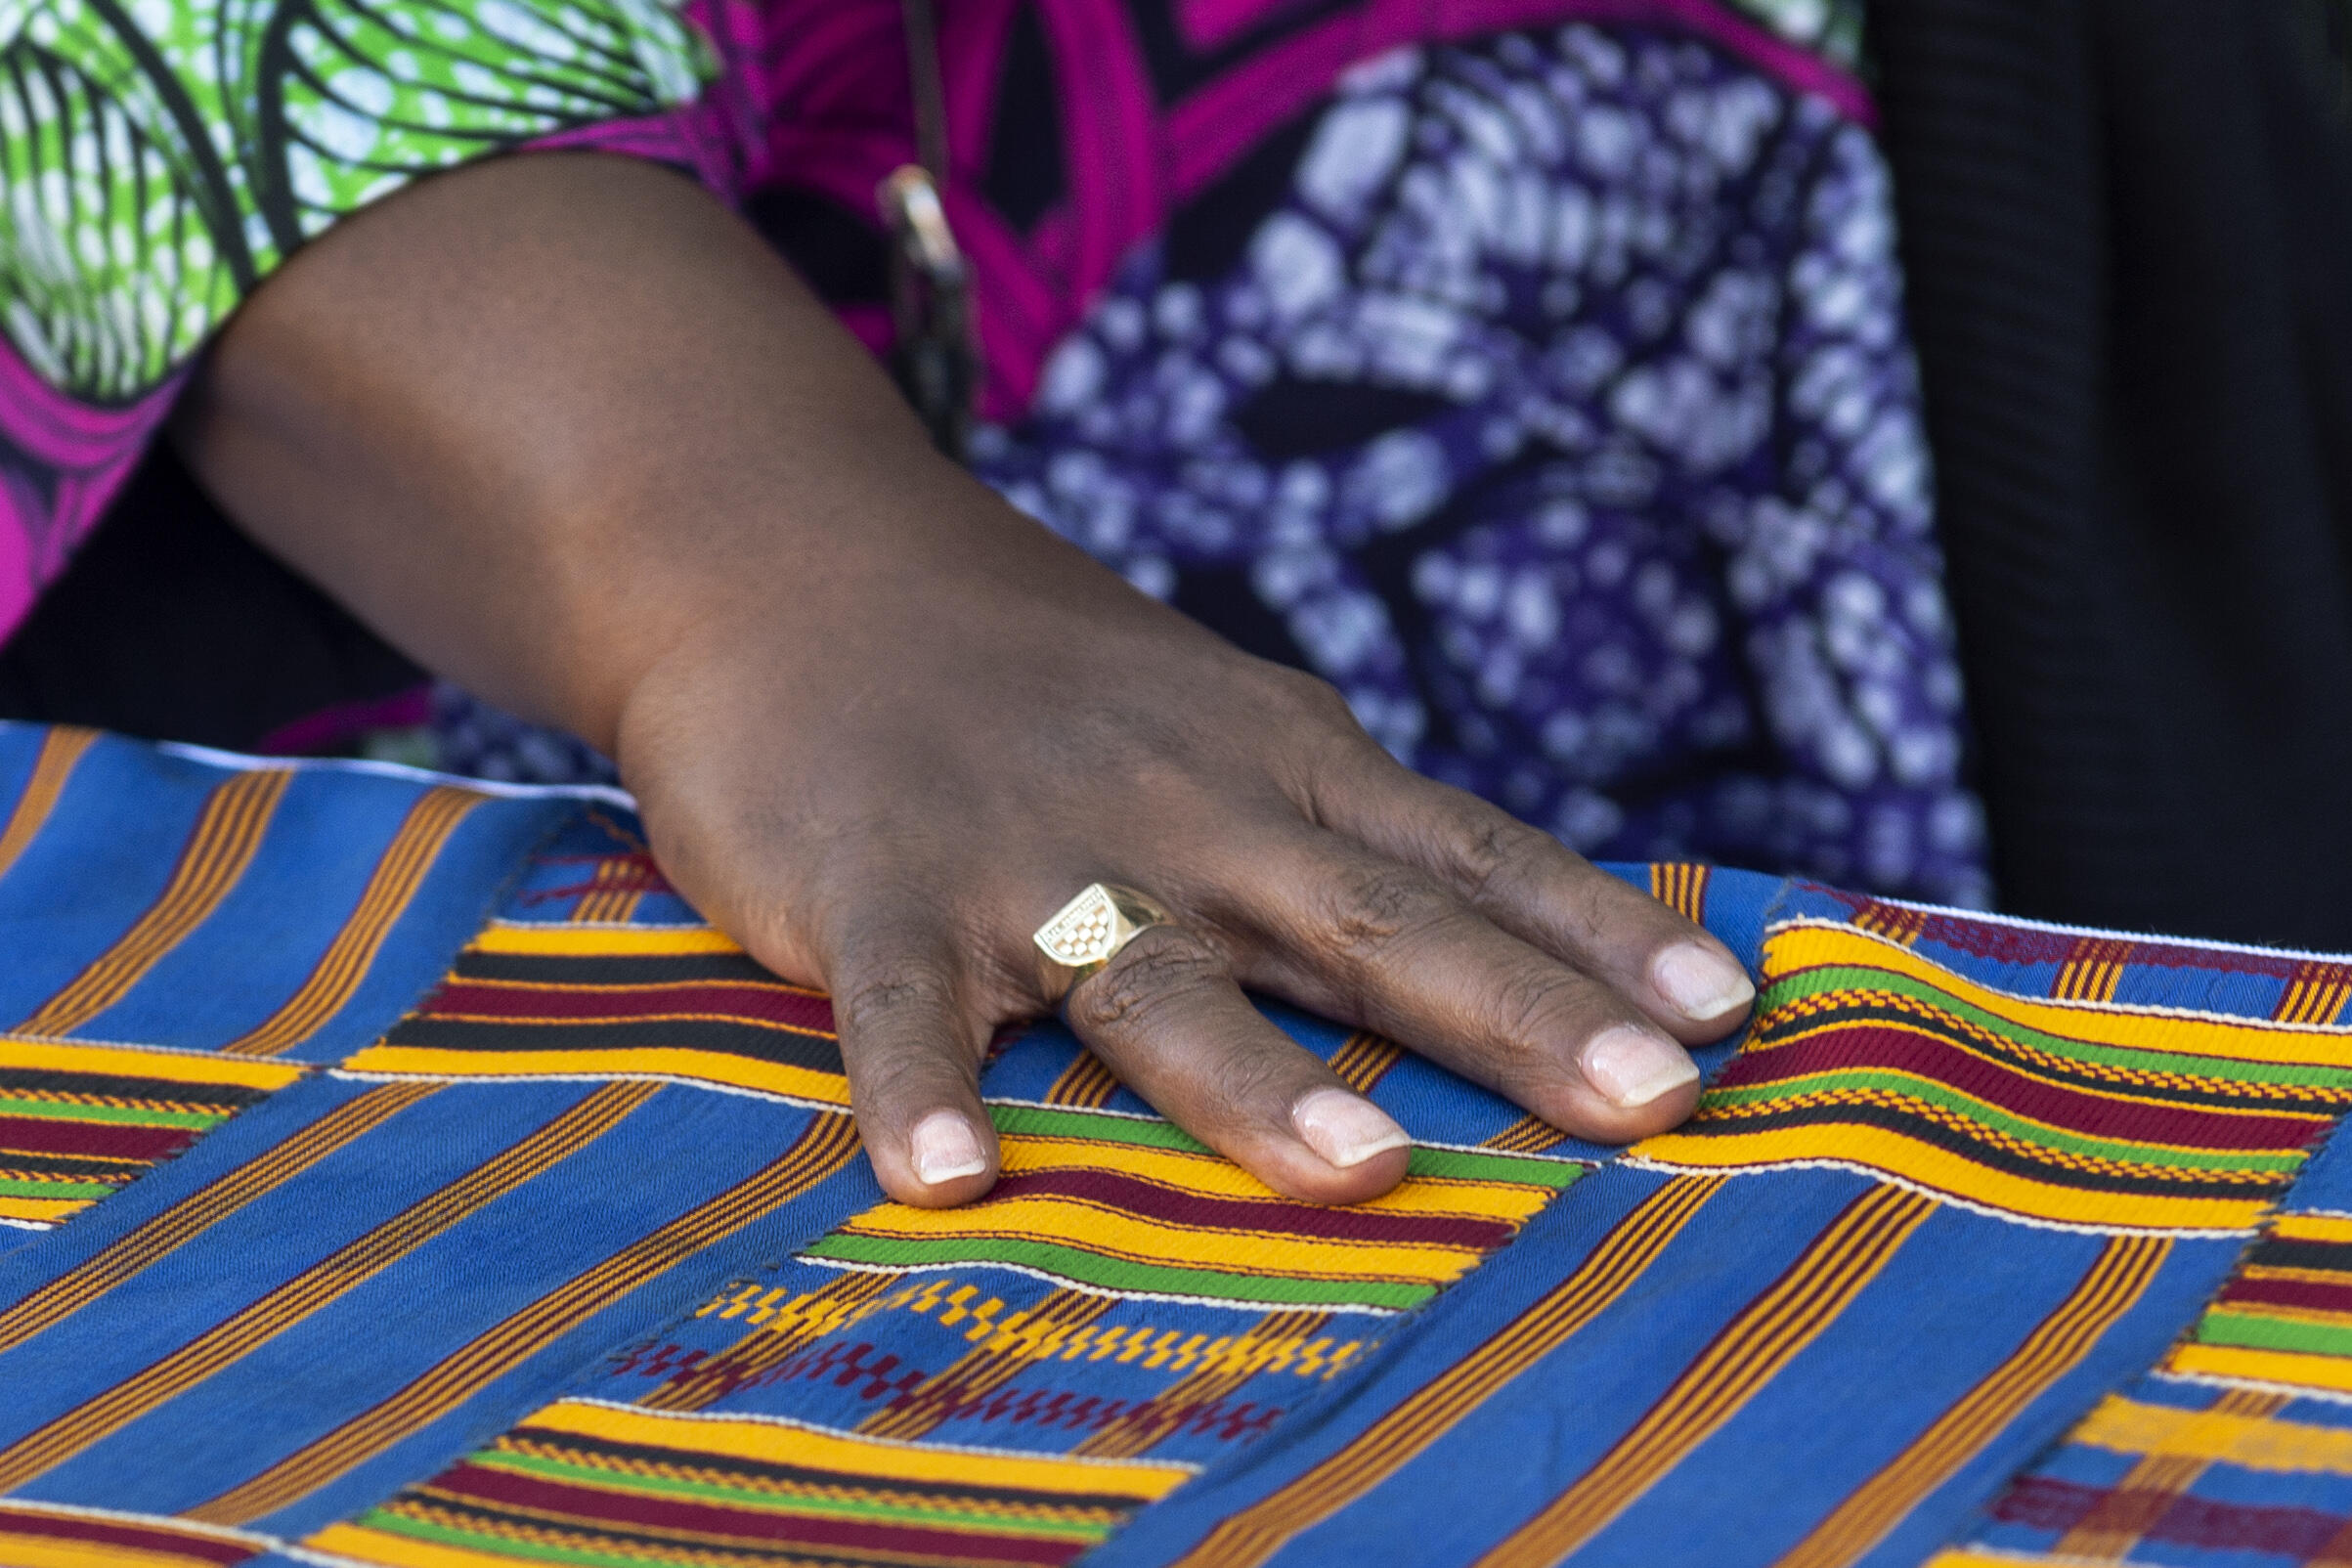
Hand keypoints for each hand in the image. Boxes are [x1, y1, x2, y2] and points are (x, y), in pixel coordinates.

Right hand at [616, 477, 1749, 1205]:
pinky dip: (920, 1088)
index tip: (1723, 1016)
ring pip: (1154, 976)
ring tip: (1359, 1167)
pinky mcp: (877, 892)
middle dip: (1514, 1016)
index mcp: (1278, 763)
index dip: (1597, 933)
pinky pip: (902, 1007)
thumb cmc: (1032, 672)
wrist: (799, 556)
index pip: (1469, 850)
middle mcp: (1184, 808)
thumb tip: (1503, 933)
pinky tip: (945, 1183)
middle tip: (1649, 1106)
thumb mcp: (1215, 719)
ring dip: (1255, 1073)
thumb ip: (1331, 826)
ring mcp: (1029, 853)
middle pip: (1369, 922)